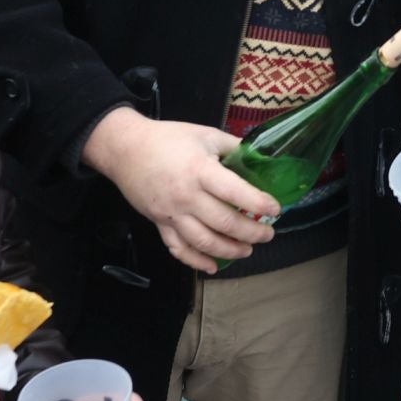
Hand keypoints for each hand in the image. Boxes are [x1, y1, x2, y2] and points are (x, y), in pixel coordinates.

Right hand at [82, 109, 277, 271]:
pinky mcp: (159, 223)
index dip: (259, 203)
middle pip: (224, 223)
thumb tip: (260, 157)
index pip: (236, 193)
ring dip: (229, 250)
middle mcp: (187, 197)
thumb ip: (233, 147)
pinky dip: (195, 261)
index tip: (276, 209)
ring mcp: (171, 213)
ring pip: (203, 241)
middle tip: (267, 234)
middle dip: (251, 232)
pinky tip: (211, 267)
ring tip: (247, 250)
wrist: (125, 150)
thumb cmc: (168, 139)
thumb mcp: (205, 134)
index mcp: (201, 171)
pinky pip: (178, 248)